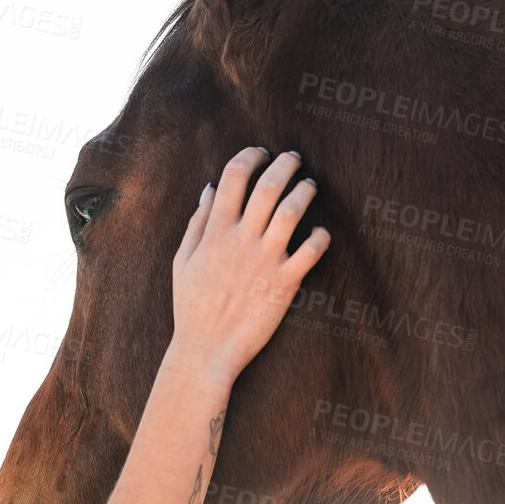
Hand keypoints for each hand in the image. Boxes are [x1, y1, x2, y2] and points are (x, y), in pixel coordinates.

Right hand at [169, 147, 328, 388]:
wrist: (205, 350)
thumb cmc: (191, 306)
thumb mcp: (182, 260)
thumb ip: (197, 223)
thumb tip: (209, 188)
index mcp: (215, 232)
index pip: (234, 176)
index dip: (249, 157)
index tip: (260, 153)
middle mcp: (241, 240)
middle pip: (268, 186)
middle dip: (284, 164)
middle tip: (294, 158)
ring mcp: (265, 260)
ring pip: (292, 211)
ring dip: (305, 191)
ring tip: (310, 185)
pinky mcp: (285, 283)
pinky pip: (311, 251)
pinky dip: (321, 236)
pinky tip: (322, 231)